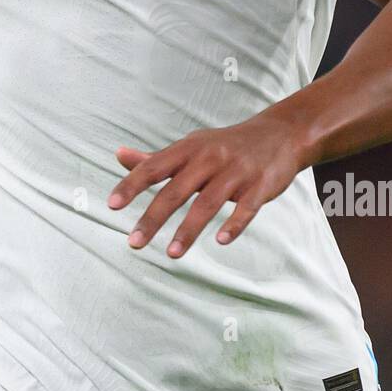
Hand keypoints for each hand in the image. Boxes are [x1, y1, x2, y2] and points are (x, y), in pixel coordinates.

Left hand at [108, 109, 307, 256]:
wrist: (279, 135)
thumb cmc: (225, 147)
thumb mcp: (190, 147)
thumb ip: (155, 158)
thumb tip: (118, 155)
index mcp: (189, 149)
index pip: (154, 167)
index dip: (132, 185)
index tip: (112, 206)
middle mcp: (210, 158)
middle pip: (176, 190)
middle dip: (153, 218)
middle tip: (133, 243)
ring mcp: (236, 172)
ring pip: (208, 203)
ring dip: (188, 230)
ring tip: (171, 254)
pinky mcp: (260, 185)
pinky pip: (246, 207)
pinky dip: (234, 223)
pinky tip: (220, 240)